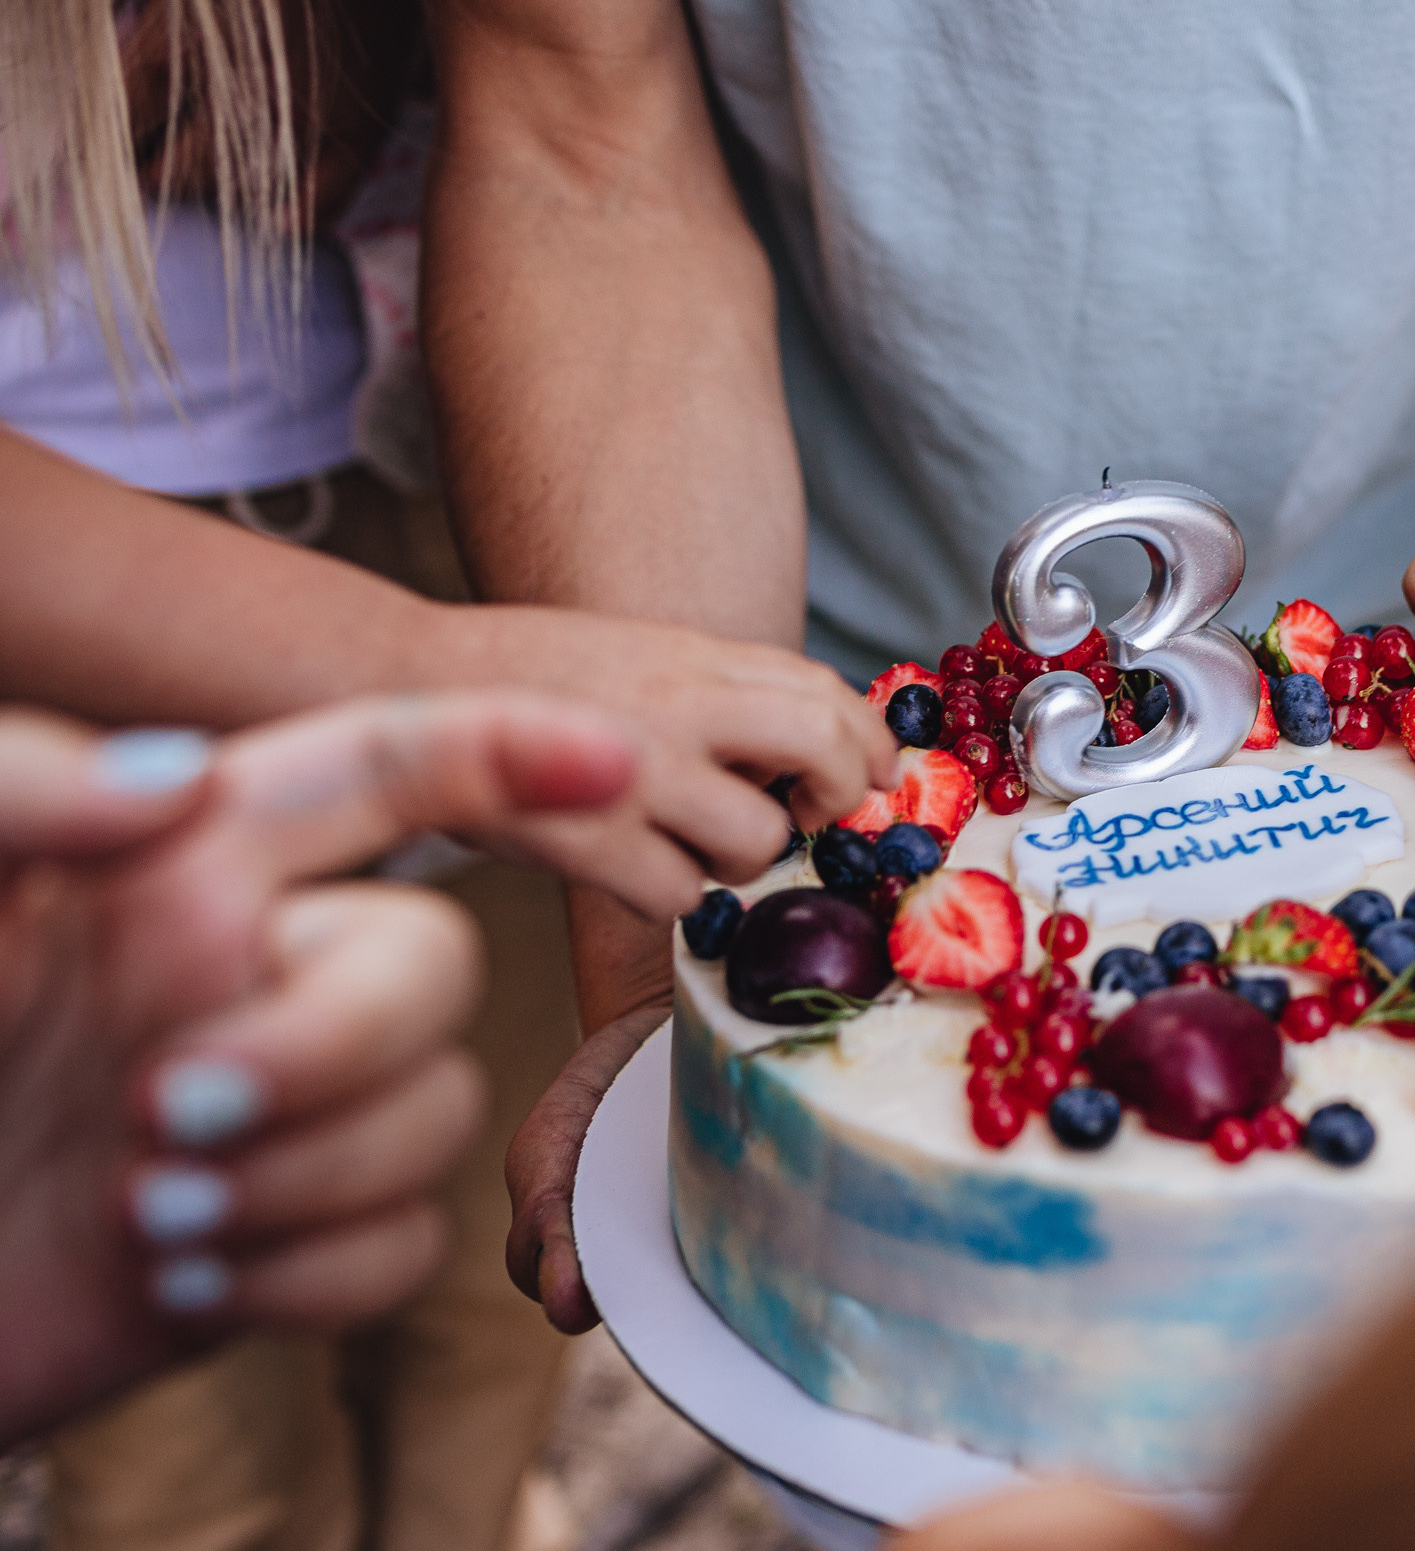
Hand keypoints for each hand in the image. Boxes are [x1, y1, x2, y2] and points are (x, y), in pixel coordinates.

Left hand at [0, 692, 639, 1444]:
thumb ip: (19, 793)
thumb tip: (172, 776)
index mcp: (188, 867)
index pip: (380, 770)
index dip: (509, 749)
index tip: (615, 761)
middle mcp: (258, 973)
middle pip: (431, 967)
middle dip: (327, 1046)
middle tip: (160, 1105)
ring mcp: (283, 1111)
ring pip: (433, 1118)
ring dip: (295, 1181)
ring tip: (143, 1211)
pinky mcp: (288, 1242)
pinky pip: (401, 1249)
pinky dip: (302, 1278)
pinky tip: (180, 1279)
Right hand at [438, 604, 897, 920]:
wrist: (406, 682)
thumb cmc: (532, 676)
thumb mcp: (648, 655)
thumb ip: (728, 694)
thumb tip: (821, 751)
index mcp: (694, 658)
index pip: (828, 690)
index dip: (870, 742)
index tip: (873, 775)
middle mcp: (676, 708)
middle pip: (823, 748)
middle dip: (839, 795)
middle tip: (814, 816)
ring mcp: (634, 774)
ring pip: (758, 841)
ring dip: (740, 856)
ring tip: (686, 834)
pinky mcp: (589, 841)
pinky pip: (683, 895)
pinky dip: (673, 894)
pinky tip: (634, 865)